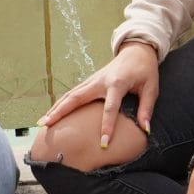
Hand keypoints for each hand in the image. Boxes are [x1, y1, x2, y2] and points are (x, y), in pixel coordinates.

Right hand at [38, 40, 160, 150]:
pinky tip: (52, 114)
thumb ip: (146, 109)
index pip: (110, 108)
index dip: (107, 126)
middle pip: (77, 97)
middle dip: (61, 112)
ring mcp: (92, 80)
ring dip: (56, 108)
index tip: (103, 143)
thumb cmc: (145, 70)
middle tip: (47, 125)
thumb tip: (144, 130)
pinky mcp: (89, 81)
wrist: (137, 51)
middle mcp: (100, 81)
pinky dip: (61, 103)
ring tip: (42, 122)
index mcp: (117, 83)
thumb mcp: (151, 88)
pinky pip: (72, 93)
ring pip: (70, 95)